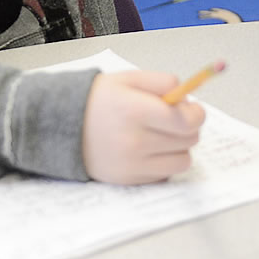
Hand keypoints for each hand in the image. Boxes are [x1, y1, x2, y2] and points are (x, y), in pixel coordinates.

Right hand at [81, 70, 205, 184]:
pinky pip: (165, 175)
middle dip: (187, 127)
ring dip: (179, 148)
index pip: (186, 121)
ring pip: (182, 161)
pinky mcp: (129, 180)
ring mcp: (132, 164)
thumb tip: (188, 99)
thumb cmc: (98, 100)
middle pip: (188, 140)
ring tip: (162, 136)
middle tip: (172, 119)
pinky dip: (164, 163)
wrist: (62, 126)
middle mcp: (135, 141)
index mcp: (135, 111)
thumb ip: (163, 83)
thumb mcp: (129, 79)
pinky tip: (149, 150)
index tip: (193, 110)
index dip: (196, 114)